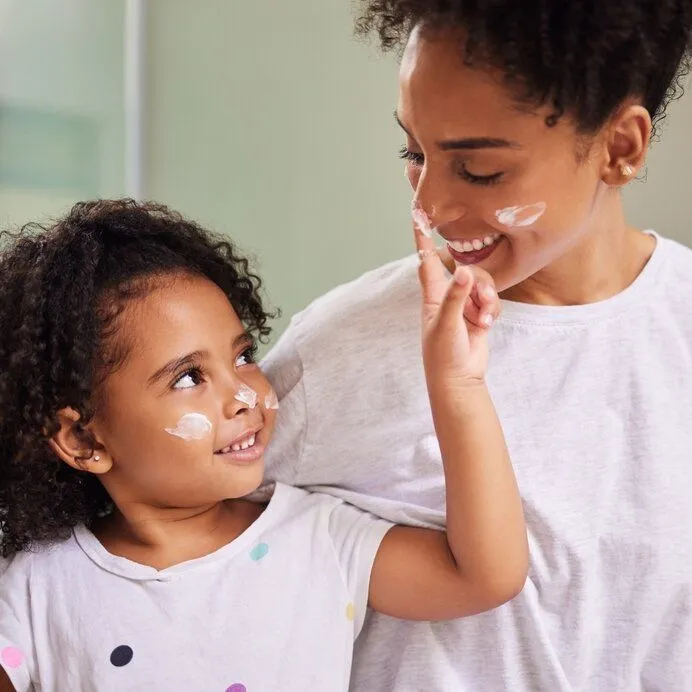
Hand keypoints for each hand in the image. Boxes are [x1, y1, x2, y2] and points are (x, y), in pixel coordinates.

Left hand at [414, 223, 500, 383]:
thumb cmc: (444, 355)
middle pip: (468, 271)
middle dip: (478, 283)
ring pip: (483, 285)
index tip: (418, 214)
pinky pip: (491, 300)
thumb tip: (463, 271)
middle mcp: (448, 296)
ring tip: (483, 320)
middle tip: (480, 301)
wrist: (459, 380)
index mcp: (433, 296)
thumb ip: (456, 297)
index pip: (427, 261)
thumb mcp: (447, 325)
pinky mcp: (479, 314)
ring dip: (487, 300)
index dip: (423, 238)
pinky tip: (487, 325)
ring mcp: (465, 305)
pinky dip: (492, 310)